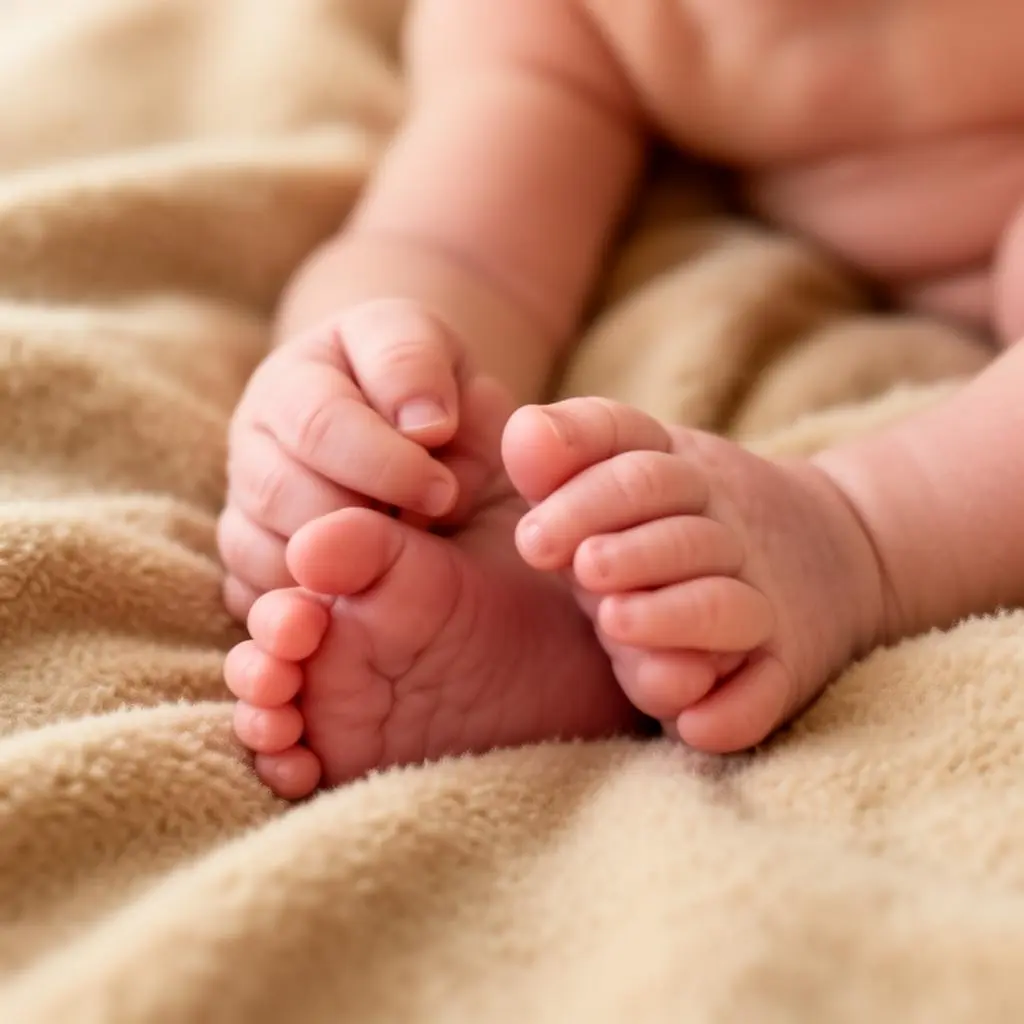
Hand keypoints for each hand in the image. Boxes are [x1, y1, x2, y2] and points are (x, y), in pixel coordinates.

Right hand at [218, 299, 493, 618]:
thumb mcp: (448, 366)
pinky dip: (304, 605)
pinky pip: (250, 594)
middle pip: (276, 492)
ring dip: (330, 568)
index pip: (320, 424)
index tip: (442, 492)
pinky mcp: (245, 555)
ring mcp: (244, 493)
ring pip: (256, 548)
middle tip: (420, 530)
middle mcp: (258, 428)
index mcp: (305, 369)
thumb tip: (420, 426)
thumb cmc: (445, 407)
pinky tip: (358, 593)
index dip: (385, 466)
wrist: (440, 457)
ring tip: (392, 558)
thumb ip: (421, 374)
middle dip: (355, 522)